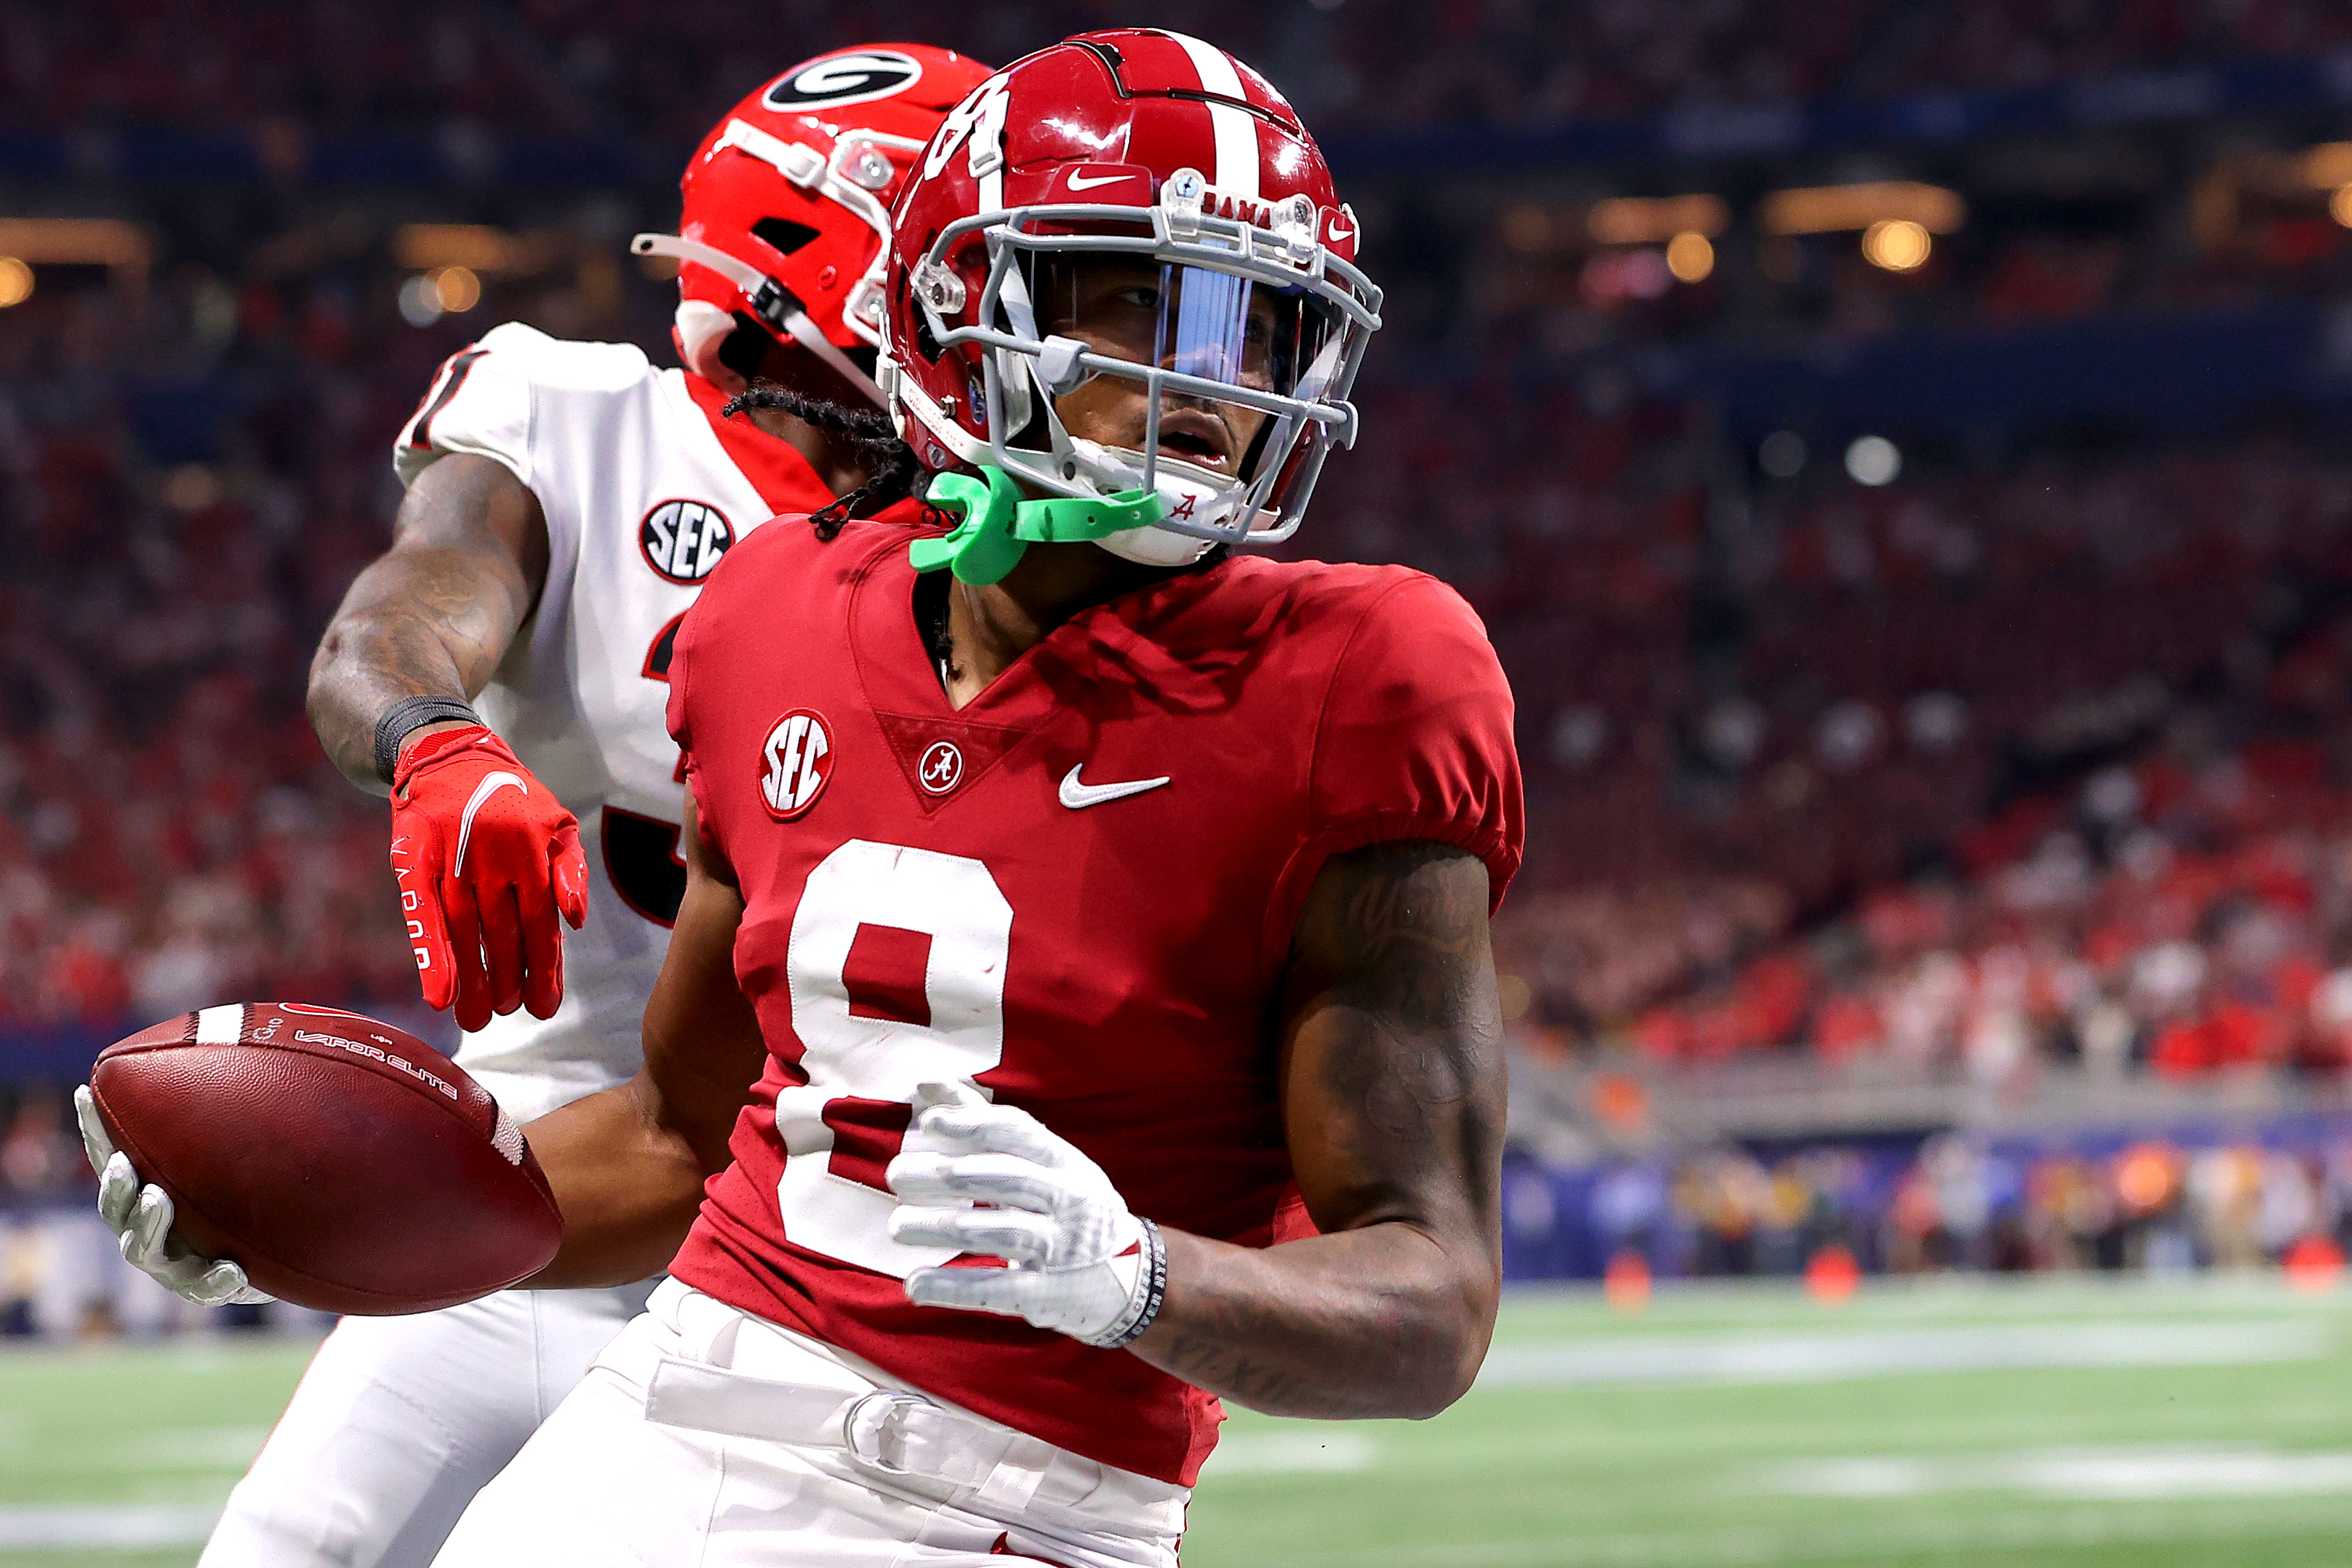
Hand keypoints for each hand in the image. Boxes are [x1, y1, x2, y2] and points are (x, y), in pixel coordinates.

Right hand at [73, 1087, 269, 1306]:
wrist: (277, 1256)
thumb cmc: (249, 1194)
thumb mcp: (242, 1152)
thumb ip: (233, 1114)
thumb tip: (244, 1038)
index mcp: (146, 1190)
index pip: (113, 1156)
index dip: (96, 1128)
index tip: (89, 1093)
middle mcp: (147, 1226)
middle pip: (116, 1207)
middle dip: (114, 1186)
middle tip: (126, 1165)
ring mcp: (171, 1262)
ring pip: (143, 1249)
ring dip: (148, 1224)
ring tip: (159, 1199)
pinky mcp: (202, 1288)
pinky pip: (204, 1289)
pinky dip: (216, 1279)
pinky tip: (234, 1270)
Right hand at [391, 724, 586, 1032]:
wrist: (447, 754)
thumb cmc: (510, 798)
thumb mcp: (556, 823)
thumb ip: (571, 870)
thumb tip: (574, 921)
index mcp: (533, 850)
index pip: (542, 922)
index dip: (545, 968)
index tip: (545, 1007)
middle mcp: (494, 855)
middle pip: (505, 933)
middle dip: (510, 980)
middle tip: (509, 1014)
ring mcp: (452, 856)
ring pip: (467, 930)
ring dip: (474, 980)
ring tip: (479, 1019)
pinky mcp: (412, 857)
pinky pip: (422, 913)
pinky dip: (430, 954)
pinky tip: (440, 993)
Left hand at [885, 1083, 1159, 1347]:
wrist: (1134, 1277)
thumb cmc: (1070, 1207)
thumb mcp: (1045, 1163)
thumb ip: (984, 1125)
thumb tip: (928, 1085)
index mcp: (1065, 1162)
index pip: (1020, 1134)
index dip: (973, 1125)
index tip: (928, 1122)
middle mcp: (1070, 1199)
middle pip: (1006, 1179)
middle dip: (947, 1175)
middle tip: (896, 1174)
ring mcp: (1063, 1248)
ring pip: (1000, 1232)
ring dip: (942, 1228)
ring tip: (897, 1225)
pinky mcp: (1050, 1294)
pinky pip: (999, 1289)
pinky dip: (954, 1288)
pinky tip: (916, 1284)